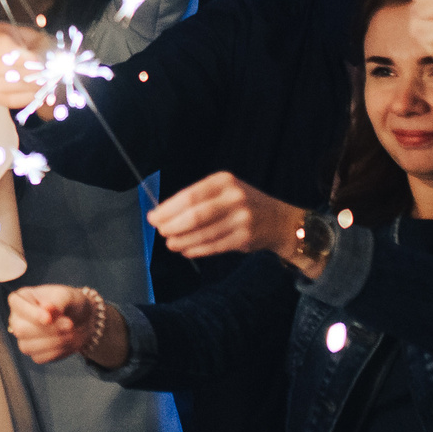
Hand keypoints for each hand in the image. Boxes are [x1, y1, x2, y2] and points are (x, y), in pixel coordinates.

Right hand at [0, 23, 52, 113]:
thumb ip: (39, 51)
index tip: (35, 58)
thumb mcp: (42, 42)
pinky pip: (5, 99)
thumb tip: (37, 64)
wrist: (41, 62)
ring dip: (24, 85)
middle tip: (40, 73)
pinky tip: (37, 92)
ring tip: (43, 83)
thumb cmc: (39, 47)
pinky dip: (24, 97)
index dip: (15, 52)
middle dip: (19, 70)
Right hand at [9, 284, 120, 366]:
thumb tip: (46, 308)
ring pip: (28, 346)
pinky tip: (67, 341)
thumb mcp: (66, 296)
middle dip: (48, 329)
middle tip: (69, 324)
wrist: (82, 320)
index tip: (49, 318)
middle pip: (21, 330)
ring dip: (55, 341)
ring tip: (71, 331)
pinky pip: (39, 358)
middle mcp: (17, 320)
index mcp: (20, 299)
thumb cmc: (70, 303)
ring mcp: (23, 339)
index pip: (16, 304)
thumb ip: (57, 302)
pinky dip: (57, 351)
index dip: (31, 313)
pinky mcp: (34, 353)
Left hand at [148, 171, 307, 263]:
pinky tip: (186, 250)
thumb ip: (198, 199)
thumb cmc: (243, 204)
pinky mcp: (245, 238)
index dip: (168, 209)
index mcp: (224, 181)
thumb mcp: (224, 191)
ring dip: (182, 241)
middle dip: (173, 226)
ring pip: (203, 233)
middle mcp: (234, 197)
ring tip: (171, 243)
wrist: (280, 220)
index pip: (190, 196)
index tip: (153, 217)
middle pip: (195, 215)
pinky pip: (214, 246)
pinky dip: (196, 249)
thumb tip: (163, 213)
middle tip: (161, 232)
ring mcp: (242, 218)